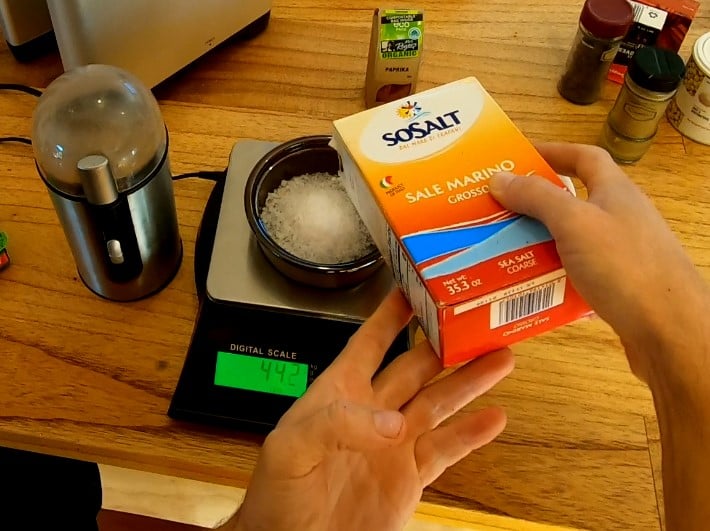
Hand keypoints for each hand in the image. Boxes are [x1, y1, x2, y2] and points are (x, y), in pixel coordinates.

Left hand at [232, 289, 513, 530]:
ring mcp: (394, 443)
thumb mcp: (292, 446)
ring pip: (439, 402)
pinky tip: (494, 419)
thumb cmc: (278, 493)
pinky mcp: (410, 476)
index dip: (392, 315)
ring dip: (469, 381)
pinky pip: (447, 449)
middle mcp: (372, 411)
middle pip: (416, 366)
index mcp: (339, 393)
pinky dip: (472, 434)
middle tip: (476, 321)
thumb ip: (337, 422)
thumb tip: (393, 422)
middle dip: (446, 344)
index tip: (415, 288)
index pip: (370, 343)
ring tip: (499, 358)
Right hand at [489, 142, 708, 382]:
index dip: (552, 152)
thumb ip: (537, 198)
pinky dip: (553, 275)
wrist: (669, 330)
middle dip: (535, 204)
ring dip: (540, 242)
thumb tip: (499, 177)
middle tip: (497, 212)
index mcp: (615, 192)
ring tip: (504, 250)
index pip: (584, 157)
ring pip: (572, 239)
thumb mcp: (574, 223)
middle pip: (574, 201)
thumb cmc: (623, 266)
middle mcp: (621, 217)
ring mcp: (622, 253)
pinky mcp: (619, 286)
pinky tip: (532, 286)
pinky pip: (577, 272)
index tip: (517, 158)